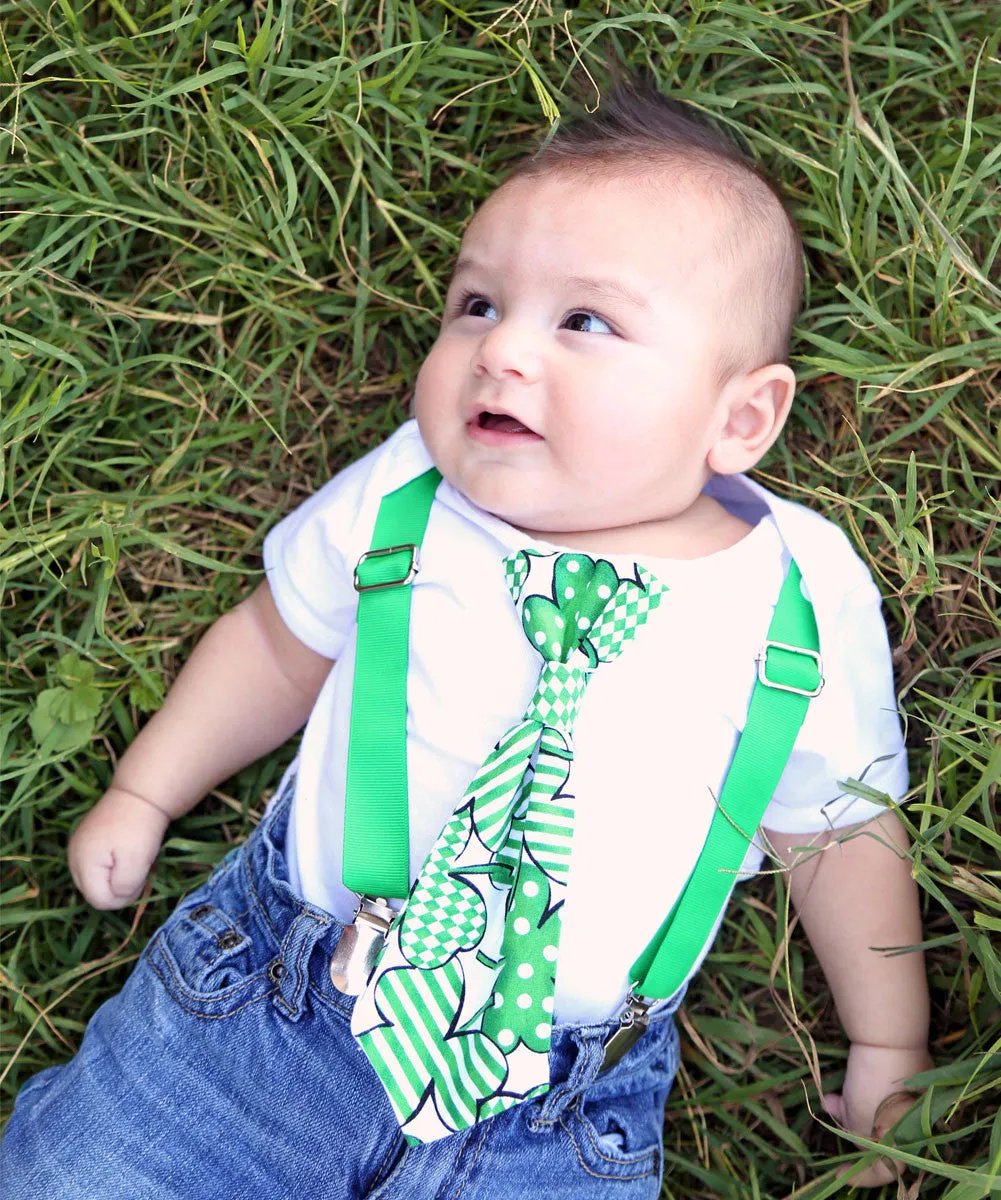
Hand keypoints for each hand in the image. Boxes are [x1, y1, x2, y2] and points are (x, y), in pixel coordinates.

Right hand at [68, 786, 170, 908]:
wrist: (141, 792)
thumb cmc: (140, 828)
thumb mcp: (136, 863)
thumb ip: (124, 889)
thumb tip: (118, 897)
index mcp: (81, 864)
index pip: (100, 901)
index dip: (125, 896)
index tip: (143, 876)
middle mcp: (72, 858)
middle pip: (96, 892)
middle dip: (121, 887)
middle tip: (141, 867)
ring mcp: (78, 848)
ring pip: (99, 880)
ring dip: (120, 876)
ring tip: (136, 858)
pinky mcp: (87, 842)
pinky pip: (100, 866)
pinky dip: (116, 865)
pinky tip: (129, 852)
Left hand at [823, 1041, 931, 1186]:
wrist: (890, 1040)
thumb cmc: (874, 1089)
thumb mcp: (859, 1120)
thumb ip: (854, 1132)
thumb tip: (843, 1120)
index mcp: (909, 1143)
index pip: (884, 1172)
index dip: (860, 1177)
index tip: (839, 1174)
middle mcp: (916, 1125)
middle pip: (880, 1140)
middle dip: (851, 1131)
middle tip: (833, 1117)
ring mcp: (914, 1099)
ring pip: (878, 1116)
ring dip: (851, 1110)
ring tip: (830, 1100)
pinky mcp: (908, 1077)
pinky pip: (883, 1096)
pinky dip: (861, 1095)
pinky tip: (839, 1087)